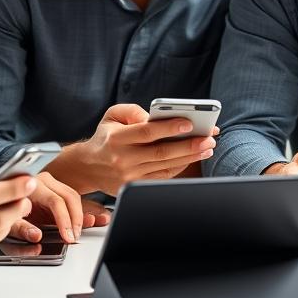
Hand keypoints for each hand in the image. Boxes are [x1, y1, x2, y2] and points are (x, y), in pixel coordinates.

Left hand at [9, 183, 114, 243]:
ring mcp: (50, 184)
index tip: (68, 236)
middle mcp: (43, 180)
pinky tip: (96, 218)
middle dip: (76, 219)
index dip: (64, 220)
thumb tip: (36, 236)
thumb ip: (20, 228)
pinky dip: (82, 211)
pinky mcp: (54, 190)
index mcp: (31, 184)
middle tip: (75, 237)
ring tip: (82, 231)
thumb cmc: (0, 205)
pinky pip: (72, 198)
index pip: (56, 201)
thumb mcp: (4, 218)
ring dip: (80, 216)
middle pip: (70, 197)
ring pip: (73, 196)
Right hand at [48, 104, 216, 195]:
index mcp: (116, 139)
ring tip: (207, 147)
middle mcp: (123, 159)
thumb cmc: (105, 136)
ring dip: (189, 157)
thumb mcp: (112, 116)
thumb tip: (153, 116)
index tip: (189, 123)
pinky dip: (179, 167)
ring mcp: (130, 176)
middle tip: (209, 138)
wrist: (87, 167)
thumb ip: (132, 110)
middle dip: (188, 145)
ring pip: (165, 166)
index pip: (146, 132)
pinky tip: (192, 158)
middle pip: (160, 152)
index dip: (168, 128)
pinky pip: (162, 177)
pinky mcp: (135, 186)